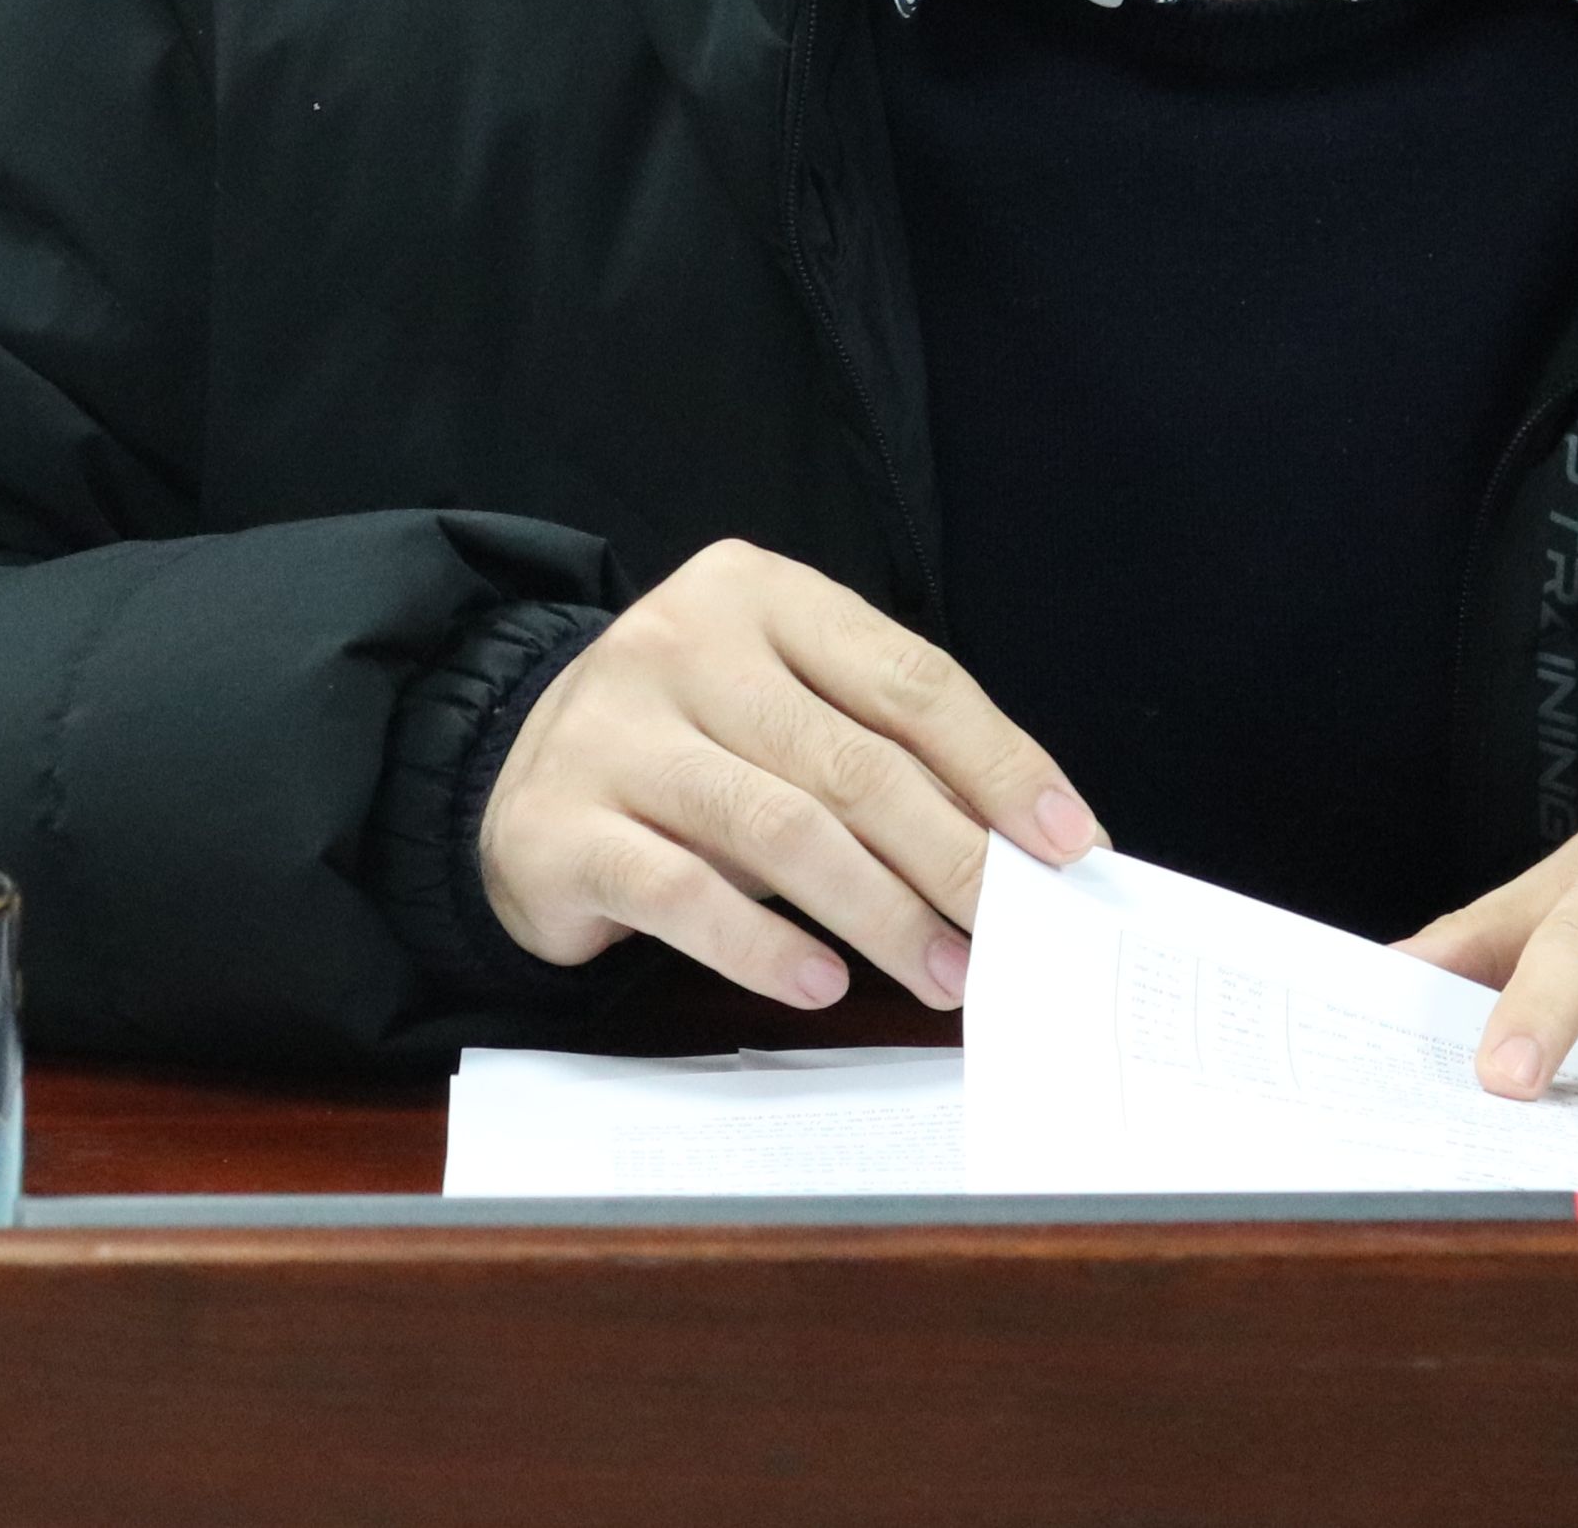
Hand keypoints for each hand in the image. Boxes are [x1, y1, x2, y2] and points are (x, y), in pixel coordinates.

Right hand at [479, 539, 1104, 1013]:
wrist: (510, 769)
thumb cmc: (691, 744)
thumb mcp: (784, 709)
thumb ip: (882, 751)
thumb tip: (1018, 845)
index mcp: (762, 594)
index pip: (910, 679)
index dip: (999, 764)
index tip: (1067, 840)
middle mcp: (684, 645)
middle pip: (855, 761)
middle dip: (952, 857)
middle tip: (1012, 930)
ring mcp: (616, 732)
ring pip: (782, 829)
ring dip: (880, 914)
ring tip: (943, 972)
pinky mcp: (562, 826)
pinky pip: (685, 894)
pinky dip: (765, 947)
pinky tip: (823, 983)